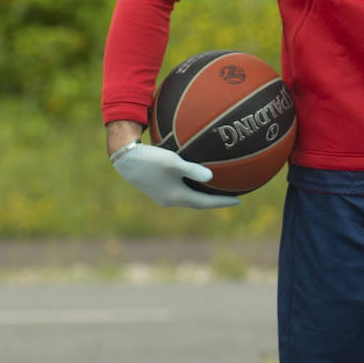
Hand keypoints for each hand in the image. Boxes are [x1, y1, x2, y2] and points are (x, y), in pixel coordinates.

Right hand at [110, 142, 241, 208]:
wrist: (125, 159)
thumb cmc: (150, 158)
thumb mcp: (173, 162)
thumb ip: (192, 170)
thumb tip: (211, 177)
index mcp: (177, 197)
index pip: (205, 203)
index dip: (222, 202)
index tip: (239, 202)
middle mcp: (171, 199)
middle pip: (198, 203)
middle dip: (215, 201)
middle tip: (231, 199)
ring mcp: (163, 195)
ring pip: (189, 198)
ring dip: (204, 196)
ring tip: (217, 191)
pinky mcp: (158, 188)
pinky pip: (181, 191)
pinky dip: (193, 188)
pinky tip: (196, 179)